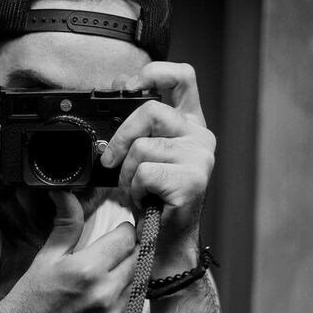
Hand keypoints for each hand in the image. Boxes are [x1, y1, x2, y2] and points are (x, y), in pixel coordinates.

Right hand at [0, 190, 137, 312]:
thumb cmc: (28, 299)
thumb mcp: (46, 258)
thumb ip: (66, 225)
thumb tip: (65, 194)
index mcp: (87, 269)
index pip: (127, 238)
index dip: (123, 232)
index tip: (115, 235)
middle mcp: (105, 294)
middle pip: (138, 260)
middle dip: (126, 254)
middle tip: (109, 258)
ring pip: (138, 286)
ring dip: (126, 280)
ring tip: (103, 283)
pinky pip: (131, 311)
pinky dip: (121, 304)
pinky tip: (100, 305)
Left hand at [99, 63, 214, 270]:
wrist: (163, 241)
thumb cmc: (151, 199)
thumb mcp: (142, 154)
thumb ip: (135, 125)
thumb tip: (113, 92)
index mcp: (189, 124)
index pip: (182, 76)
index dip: (154, 72)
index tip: (127, 84)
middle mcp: (200, 136)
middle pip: (150, 111)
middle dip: (121, 137)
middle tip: (111, 161)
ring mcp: (200, 157)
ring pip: (142, 146)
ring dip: (127, 173)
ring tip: (138, 189)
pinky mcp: (192, 180)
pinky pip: (144, 171)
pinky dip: (134, 189)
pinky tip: (146, 200)